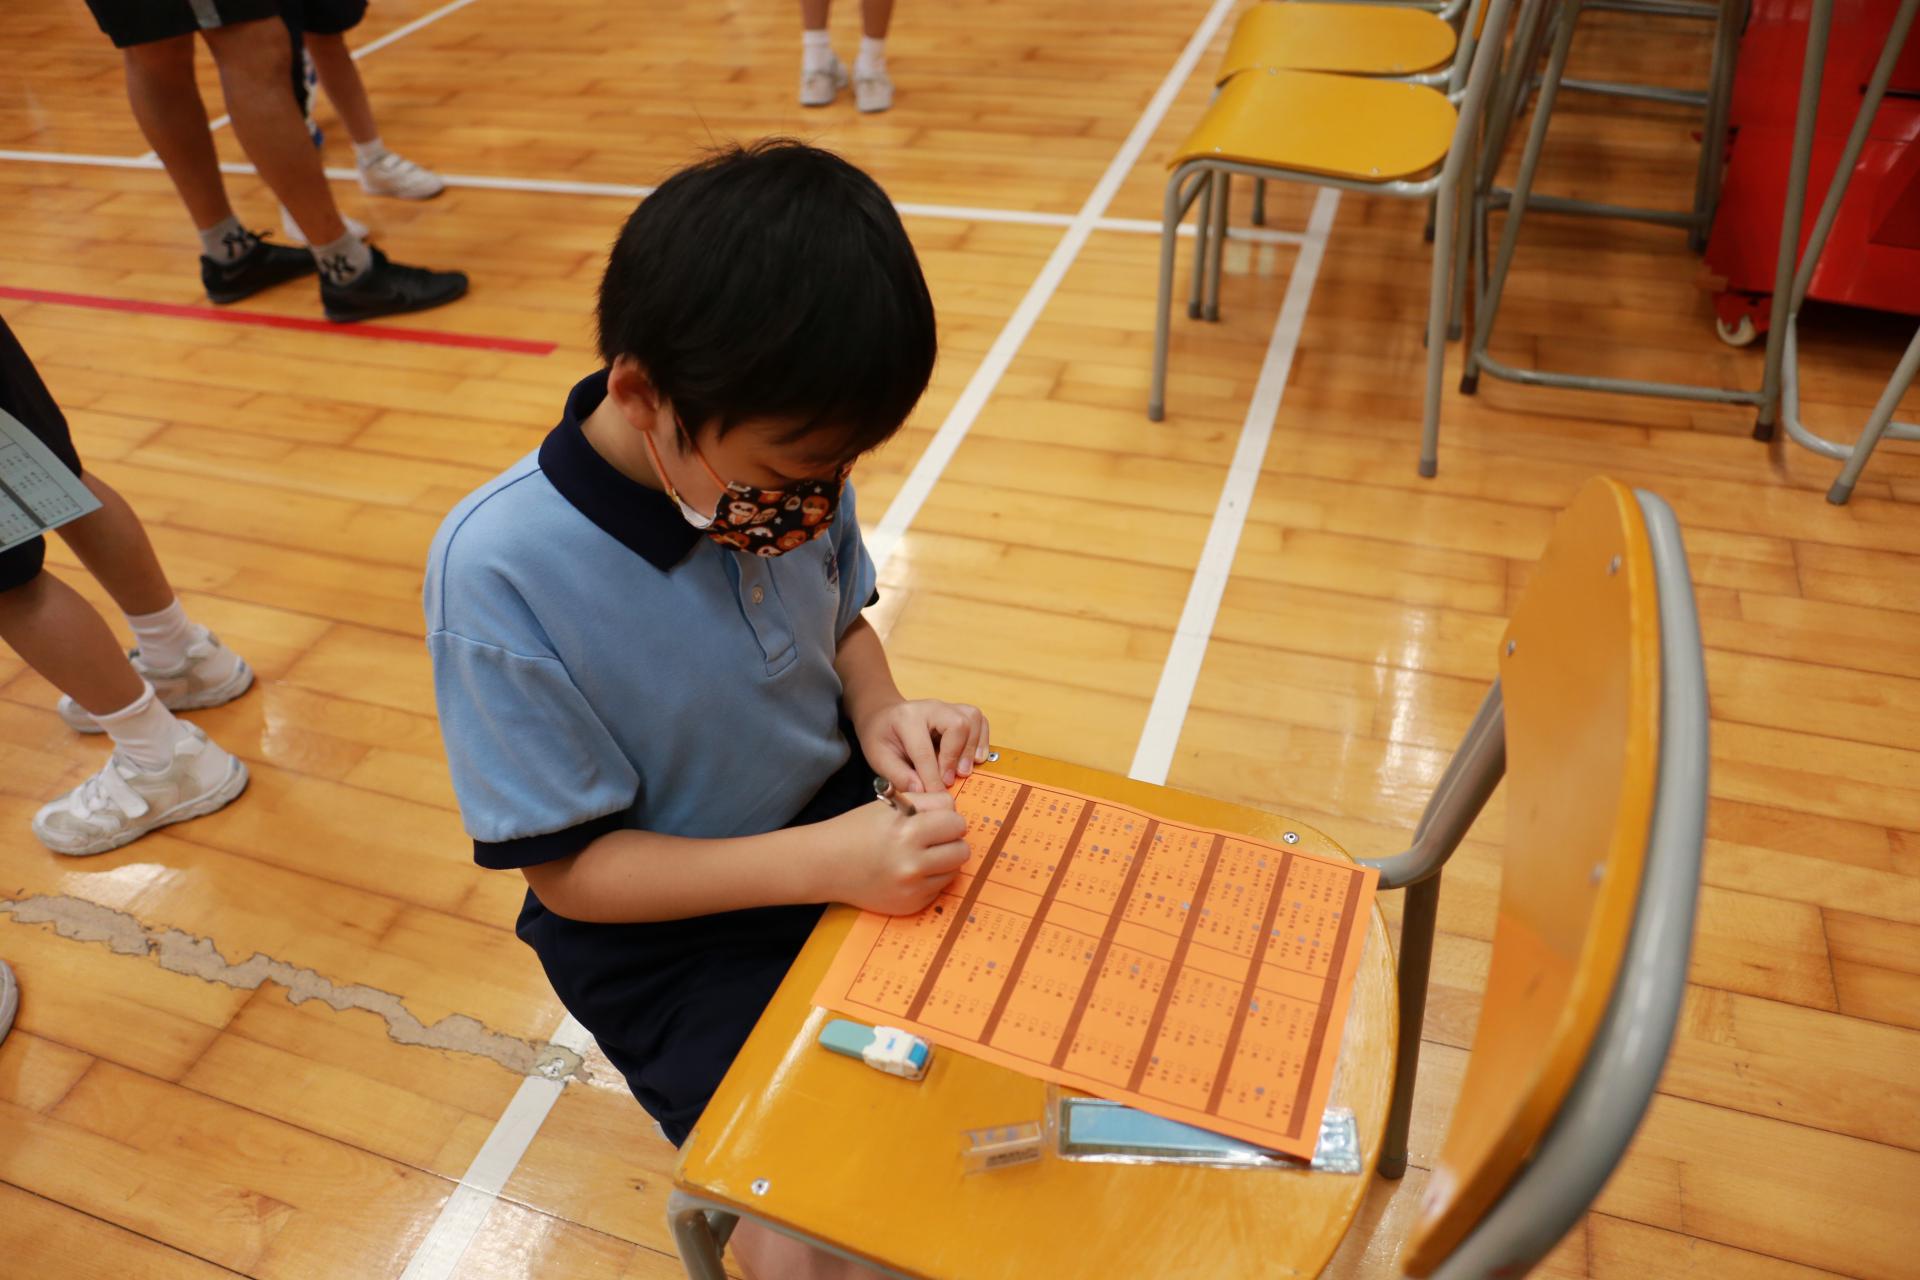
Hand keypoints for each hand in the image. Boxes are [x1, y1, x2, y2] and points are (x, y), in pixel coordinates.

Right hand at [820, 791, 971, 914]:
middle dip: (950, 842)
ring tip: (919, 855)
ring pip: (954, 871)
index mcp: (908, 831)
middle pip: (962, 850)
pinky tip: (908, 872)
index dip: (947, 819)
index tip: (936, 822)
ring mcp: (912, 888)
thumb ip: (928, 803)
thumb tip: (956, 814)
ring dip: (942, 862)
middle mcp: (913, 862)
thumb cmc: (857, 829)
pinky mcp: (910, 905)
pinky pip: (938, 888)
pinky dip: (929, 879)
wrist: (826, 865)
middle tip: (932, 839)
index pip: (956, 822)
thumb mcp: (890, 805)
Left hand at [858, 698, 990, 792]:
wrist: (884, 717)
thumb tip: (922, 790)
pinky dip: (982, 740)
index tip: (936, 795)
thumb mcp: (878, 757)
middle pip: (957, 725)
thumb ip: (898, 775)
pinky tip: (974, 758)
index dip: (932, 777)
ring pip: (973, 719)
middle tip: (950, 779)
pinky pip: (980, 721)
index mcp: (907, 717)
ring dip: (972, 747)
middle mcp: (931, 707)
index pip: (924, 750)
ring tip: (964, 770)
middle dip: (957, 756)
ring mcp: (947, 707)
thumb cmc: (881, 737)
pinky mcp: (959, 712)